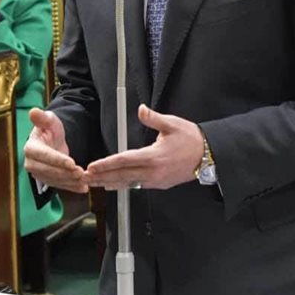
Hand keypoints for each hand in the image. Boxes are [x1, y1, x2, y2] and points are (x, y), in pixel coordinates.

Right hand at [24, 108, 87, 192]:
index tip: (72, 163)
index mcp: (31, 148)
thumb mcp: (49, 120)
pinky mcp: (46, 180)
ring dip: (70, 182)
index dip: (57, 160)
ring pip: (54, 180)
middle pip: (48, 171)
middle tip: (81, 173)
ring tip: (84, 181)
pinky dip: (71, 188)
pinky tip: (83, 188)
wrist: (52, 140)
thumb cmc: (50, 128)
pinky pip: (59, 186)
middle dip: (65, 173)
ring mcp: (38, 173)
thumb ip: (42, 118)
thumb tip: (33, 111)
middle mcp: (31, 163)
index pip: (44, 155)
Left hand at [84, 105, 204, 190]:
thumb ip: (153, 118)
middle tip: (86, 178)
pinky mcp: (161, 185)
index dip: (106, 164)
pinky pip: (138, 185)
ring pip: (129, 183)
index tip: (92, 166)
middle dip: (102, 177)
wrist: (209, 156)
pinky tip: (115, 184)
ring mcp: (157, 181)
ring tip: (96, 183)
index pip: (124, 161)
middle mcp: (153, 172)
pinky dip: (124, 185)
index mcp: (154, 157)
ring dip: (111, 182)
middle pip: (122, 176)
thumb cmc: (191, 139)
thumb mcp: (172, 124)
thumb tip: (141, 109)